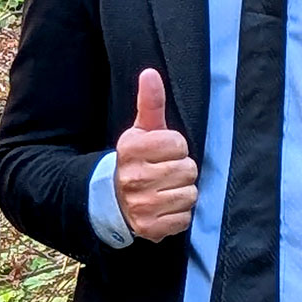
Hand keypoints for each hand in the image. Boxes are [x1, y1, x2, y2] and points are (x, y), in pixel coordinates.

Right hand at [115, 68, 198, 241]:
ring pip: (189, 194)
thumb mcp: (140, 130)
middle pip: (187, 169)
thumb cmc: (135, 160)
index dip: (175, 147)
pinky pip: (184, 218)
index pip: (178, 143)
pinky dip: (178, 214)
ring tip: (165, 190)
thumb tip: (150, 73)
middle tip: (165, 172)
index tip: (162, 152)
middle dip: (181, 170)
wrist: (112, 199)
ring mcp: (141, 205)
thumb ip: (150, 102)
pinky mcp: (149, 227)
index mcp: (130, 149)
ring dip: (182, 193)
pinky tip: (164, 207)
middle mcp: (133, 177)